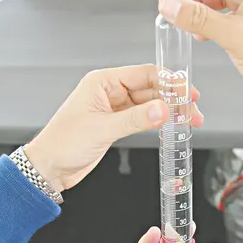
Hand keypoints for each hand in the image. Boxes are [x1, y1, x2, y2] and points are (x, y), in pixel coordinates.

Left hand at [25, 65, 202, 192]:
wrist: (49, 168)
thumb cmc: (62, 144)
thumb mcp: (102, 130)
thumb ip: (135, 119)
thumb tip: (163, 109)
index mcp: (102, 82)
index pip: (143, 74)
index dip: (168, 81)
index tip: (186, 90)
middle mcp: (108, 91)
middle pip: (149, 88)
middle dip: (173, 98)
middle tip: (193, 109)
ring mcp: (112, 108)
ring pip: (148, 104)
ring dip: (168, 111)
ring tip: (189, 119)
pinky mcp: (115, 124)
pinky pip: (142, 117)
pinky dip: (157, 121)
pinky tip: (170, 125)